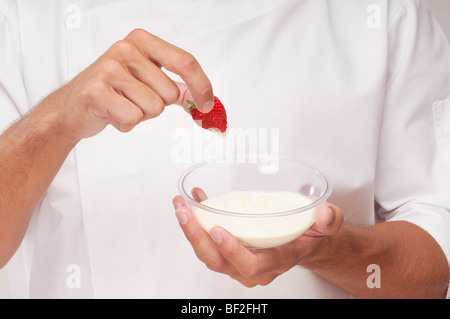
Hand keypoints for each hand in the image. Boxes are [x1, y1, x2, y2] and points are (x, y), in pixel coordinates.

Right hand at [39, 28, 213, 140]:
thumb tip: (205, 103)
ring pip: (154, 108)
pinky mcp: (97, 91)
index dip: (202, 86)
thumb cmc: (114, 91)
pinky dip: (125, 124)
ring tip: (121, 105)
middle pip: (170, 93)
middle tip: (134, 99)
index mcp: (142, 41)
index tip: (207, 104)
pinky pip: (133, 118)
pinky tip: (111, 114)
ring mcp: (109, 68)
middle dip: (157, 105)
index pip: (185, 62)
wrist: (73, 107)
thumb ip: (179, 88)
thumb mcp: (149, 82)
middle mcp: (126, 49)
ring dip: (140, 115)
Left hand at [172, 190, 342, 286]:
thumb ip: (329, 221)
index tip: (219, 230)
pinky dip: (197, 222)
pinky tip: (196, 200)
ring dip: (190, 230)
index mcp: (277, 260)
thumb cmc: (309, 236)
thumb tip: (325, 213)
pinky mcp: (230, 253)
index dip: (232, 251)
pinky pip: (208, 242)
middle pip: (219, 261)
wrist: (303, 244)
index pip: (250, 264)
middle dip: (197, 238)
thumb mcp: (326, 226)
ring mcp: (239, 262)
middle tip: (184, 212)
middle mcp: (254, 267)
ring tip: (181, 205)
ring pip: (208, 254)